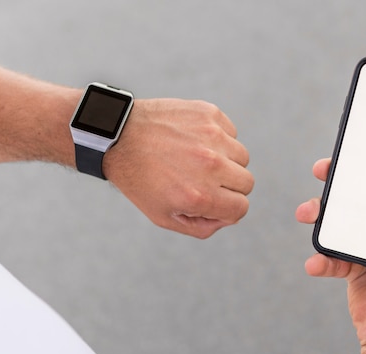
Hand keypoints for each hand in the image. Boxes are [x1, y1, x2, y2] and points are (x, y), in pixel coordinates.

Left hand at [103, 99, 253, 238]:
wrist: (118, 136)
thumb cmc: (140, 180)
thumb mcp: (163, 217)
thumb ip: (201, 227)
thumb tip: (227, 218)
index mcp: (200, 196)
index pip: (241, 208)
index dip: (228, 209)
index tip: (214, 202)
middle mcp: (210, 166)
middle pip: (247, 183)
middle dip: (230, 186)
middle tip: (205, 180)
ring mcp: (211, 137)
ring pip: (242, 156)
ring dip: (226, 160)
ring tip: (197, 158)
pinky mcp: (209, 114)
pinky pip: (231, 133)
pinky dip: (218, 138)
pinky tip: (193, 140)